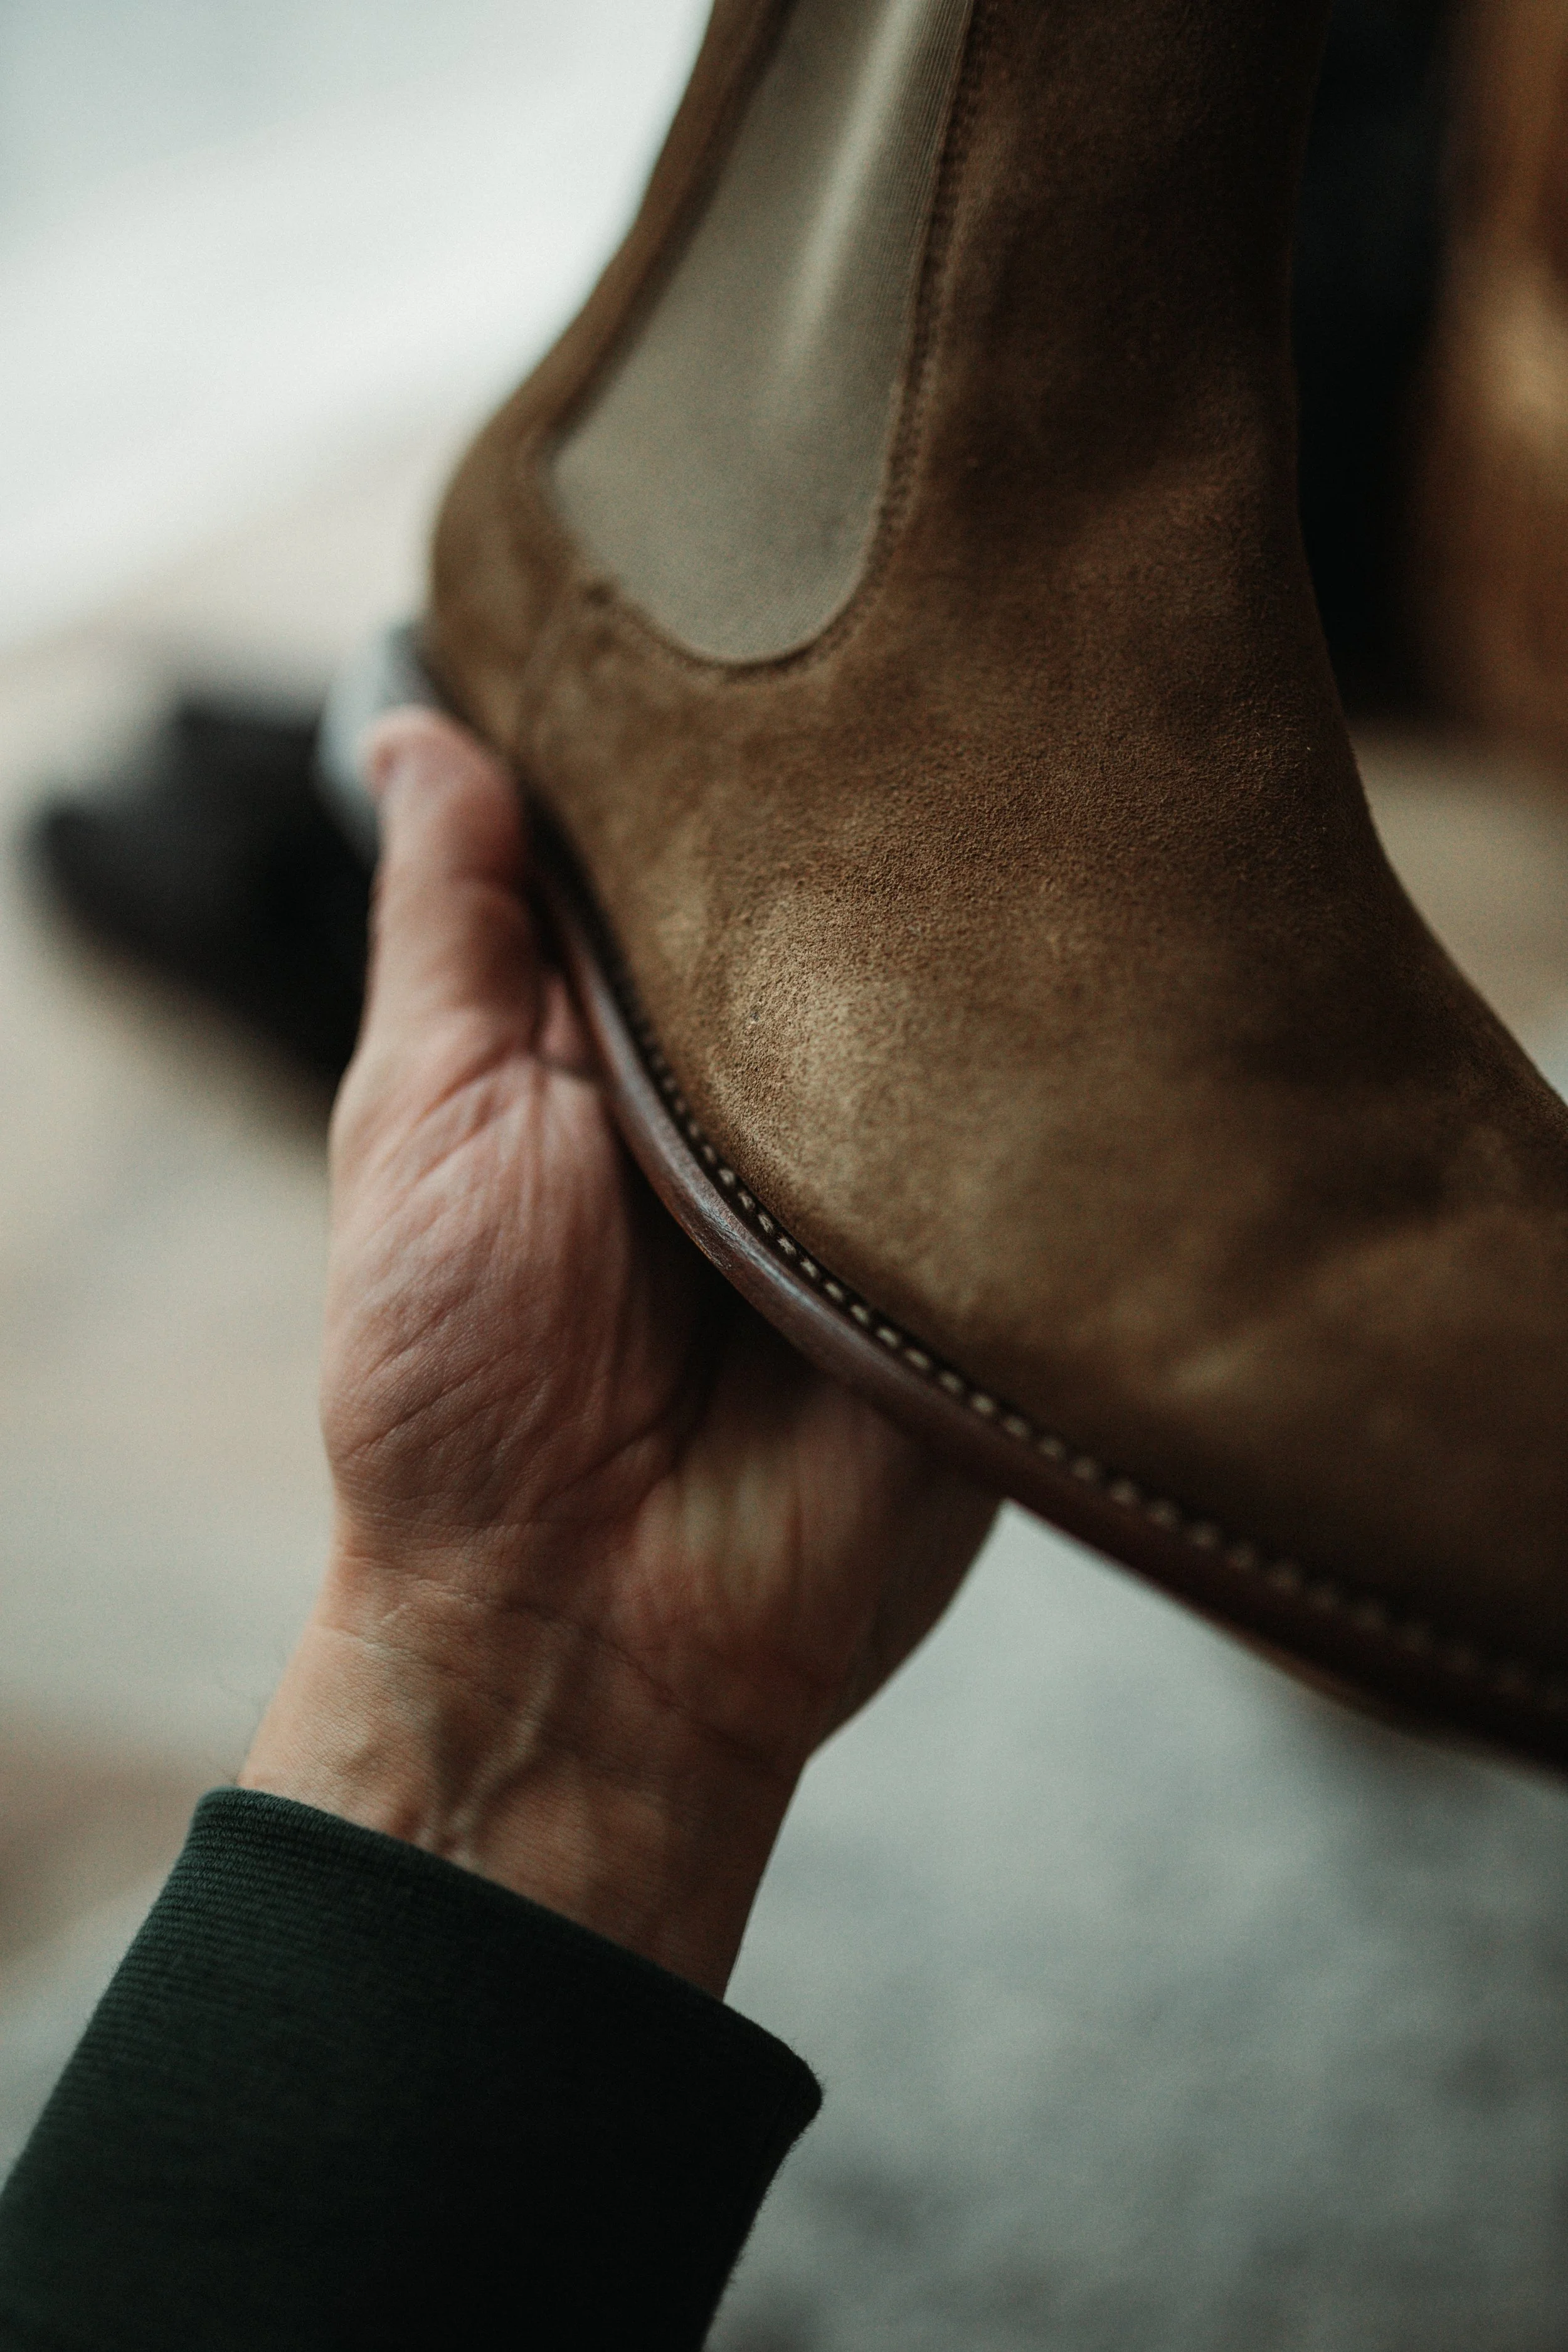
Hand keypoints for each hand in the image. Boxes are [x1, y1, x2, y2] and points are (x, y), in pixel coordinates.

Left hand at [242, 710, 994, 1993]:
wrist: (587, 1629)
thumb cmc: (454, 1381)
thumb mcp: (423, 1117)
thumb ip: (453, 934)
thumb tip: (413, 728)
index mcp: (627, 1031)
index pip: (687, 837)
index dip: (710, 726)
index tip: (757, 575)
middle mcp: (772, 1074)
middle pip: (840, 893)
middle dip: (869, 797)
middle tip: (931, 620)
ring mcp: (893, 1161)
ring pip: (959, 990)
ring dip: (975, 913)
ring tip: (1035, 746)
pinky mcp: (993, 1253)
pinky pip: (1047, 1130)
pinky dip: (1064, 1054)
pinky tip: (1104, 933)